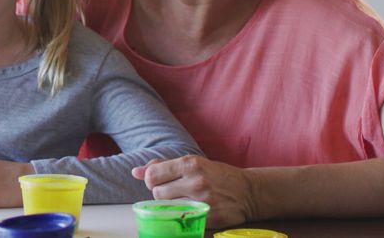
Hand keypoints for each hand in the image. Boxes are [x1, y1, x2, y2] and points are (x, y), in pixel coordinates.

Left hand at [132, 155, 256, 228]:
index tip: (159, 182)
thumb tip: (135, 171)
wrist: (248, 191)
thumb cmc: (216, 175)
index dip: (151, 180)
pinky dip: (184, 217)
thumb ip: (163, 166)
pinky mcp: (209, 217)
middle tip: (174, 192)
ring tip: (183, 201)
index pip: (152, 175)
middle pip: (157, 193)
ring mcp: (203, 201)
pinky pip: (183, 220)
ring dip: (171, 206)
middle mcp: (196, 181)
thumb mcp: (192, 163)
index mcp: (190, 163)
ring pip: (168, 207)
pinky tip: (193, 211)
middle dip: (161, 194)